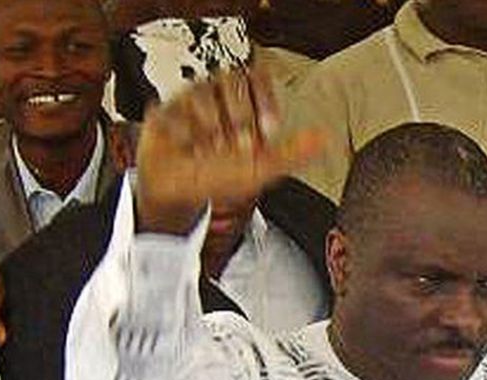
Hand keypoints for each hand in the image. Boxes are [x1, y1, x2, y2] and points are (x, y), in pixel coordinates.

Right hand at [135, 66, 321, 234]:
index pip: (255, 77)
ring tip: (207, 151)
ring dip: (208, 130)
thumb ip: (291, 153)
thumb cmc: (217, 178)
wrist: (178, 195)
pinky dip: (182, 137)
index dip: (263, 100)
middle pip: (230, 82)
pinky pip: (172, 112)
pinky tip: (186, 151)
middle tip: (236, 147)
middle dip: (237, 119)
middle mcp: (214, 97)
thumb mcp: (260, 170)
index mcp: (239, 103)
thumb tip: (324, 139)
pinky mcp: (162, 113)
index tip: (267, 129)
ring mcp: (186, 103)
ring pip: (200, 95)